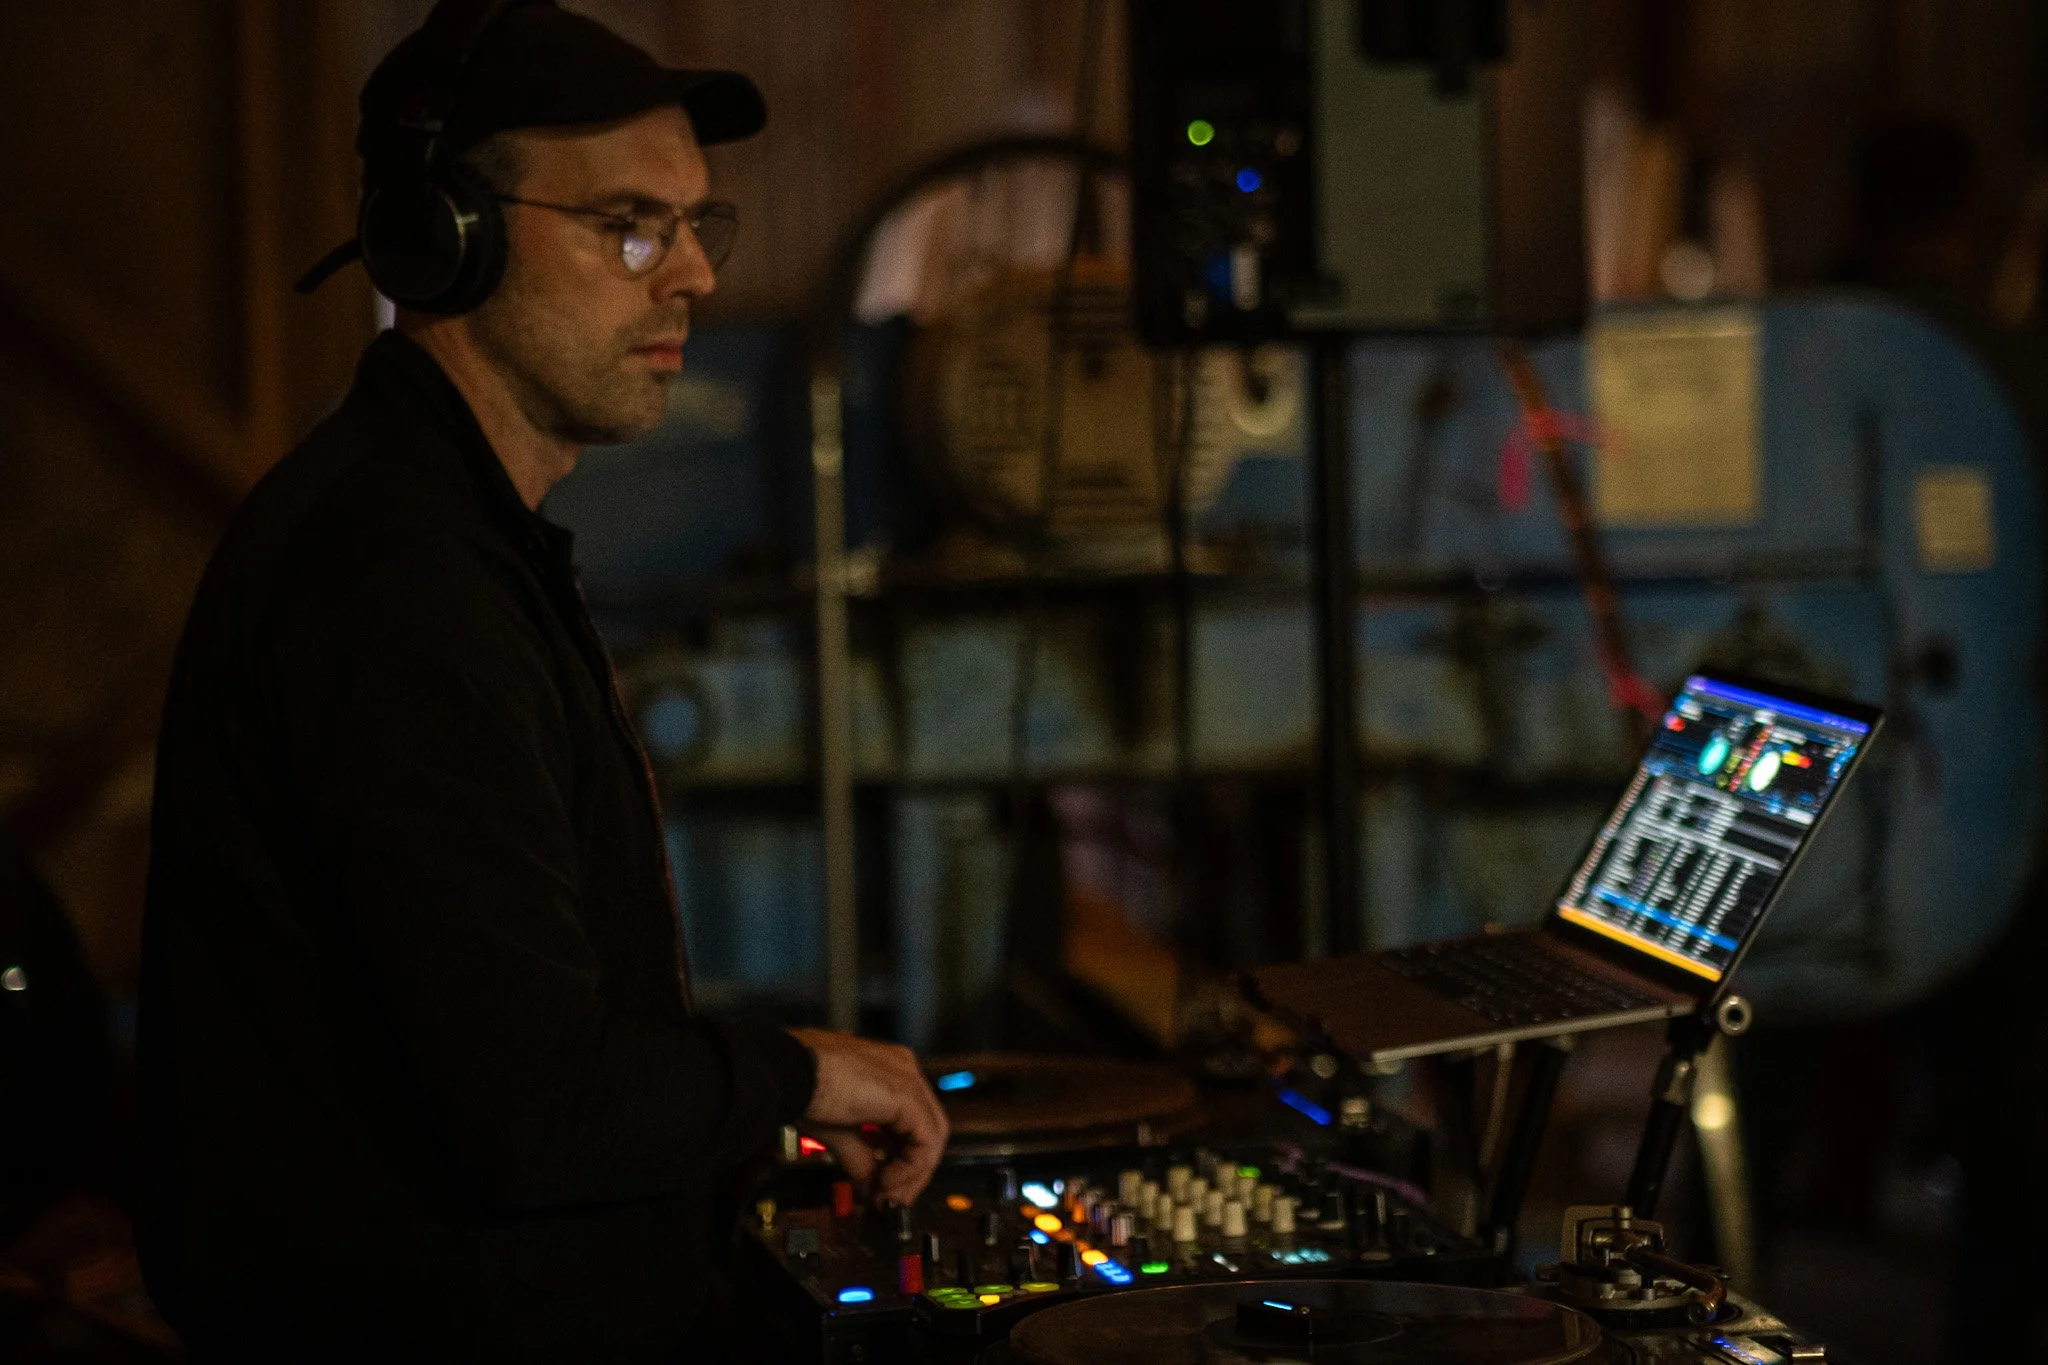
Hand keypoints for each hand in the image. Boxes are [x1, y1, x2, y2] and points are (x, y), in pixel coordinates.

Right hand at [788, 1028, 948, 1206]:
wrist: (789, 1074)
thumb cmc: (801, 1089)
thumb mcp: (838, 1131)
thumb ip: (861, 1156)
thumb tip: (870, 1185)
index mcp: (888, 1070)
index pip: (913, 1120)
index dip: (903, 1157)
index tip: (885, 1186)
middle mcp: (904, 1069)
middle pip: (928, 1127)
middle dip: (912, 1170)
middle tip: (891, 1198)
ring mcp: (908, 1078)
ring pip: (933, 1135)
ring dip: (913, 1174)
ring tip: (887, 1195)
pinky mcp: (906, 1093)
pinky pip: (925, 1140)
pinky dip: (911, 1168)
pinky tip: (886, 1181)